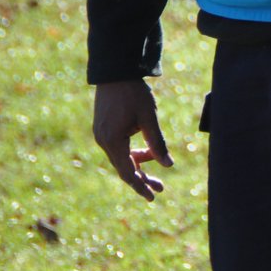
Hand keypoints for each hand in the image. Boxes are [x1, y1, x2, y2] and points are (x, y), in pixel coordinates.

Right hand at [92, 79, 172, 201]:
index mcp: (113, 141)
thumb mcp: (149, 118)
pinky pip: (119, 148)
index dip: (140, 186)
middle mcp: (103, 142)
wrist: (115, 72)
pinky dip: (133, 152)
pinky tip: (148, 153)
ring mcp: (102, 136)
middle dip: (142, 179)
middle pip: (124, 168)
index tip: (153, 197)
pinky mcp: (104, 129)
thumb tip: (168, 165)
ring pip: (122, 158)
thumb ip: (157, 143)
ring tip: (159, 170)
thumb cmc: (133, 94)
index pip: (127, 172)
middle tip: (160, 189)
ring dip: (139, 165)